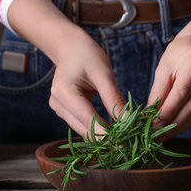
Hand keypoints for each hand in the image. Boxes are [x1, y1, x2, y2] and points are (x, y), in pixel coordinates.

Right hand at [8, 0, 124, 138]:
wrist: (68, 46)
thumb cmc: (86, 54)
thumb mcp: (104, 73)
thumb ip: (114, 99)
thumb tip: (129, 122)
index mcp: (64, 94)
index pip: (89, 120)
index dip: (109, 135)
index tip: (128, 144)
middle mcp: (58, 105)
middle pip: (85, 130)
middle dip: (108, 139)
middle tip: (132, 144)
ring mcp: (59, 110)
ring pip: (84, 131)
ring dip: (104, 136)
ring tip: (127, 139)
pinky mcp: (65, 112)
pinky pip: (84, 125)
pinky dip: (99, 128)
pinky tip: (115, 131)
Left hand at [147, 0, 190, 138]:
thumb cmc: (178, 54)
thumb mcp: (163, 67)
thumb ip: (158, 91)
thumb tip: (150, 114)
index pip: (182, 92)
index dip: (168, 110)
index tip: (153, 123)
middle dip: (173, 124)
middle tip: (156, 135)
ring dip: (178, 127)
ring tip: (161, 135)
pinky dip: (184, 123)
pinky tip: (171, 129)